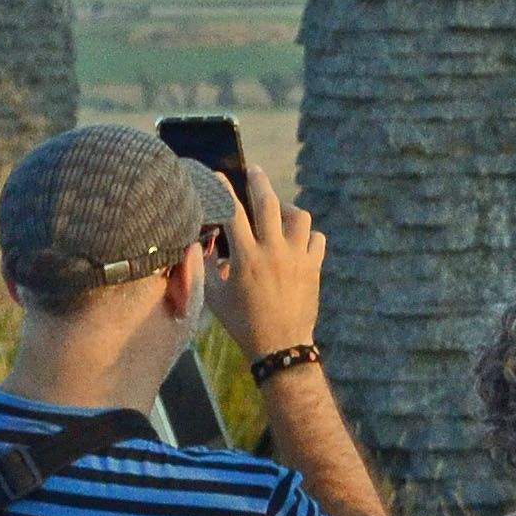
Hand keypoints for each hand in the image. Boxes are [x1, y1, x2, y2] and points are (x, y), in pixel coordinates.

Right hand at [208, 150, 326, 357]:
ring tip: (278, 212)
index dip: (223, 191)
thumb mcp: (214, 297)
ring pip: (300, 218)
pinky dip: (308, 235)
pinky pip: (317, 239)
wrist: (281, 345)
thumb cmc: (242, 322)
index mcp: (246, 257)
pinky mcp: (315, 267)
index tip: (217, 175)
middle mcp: (274, 251)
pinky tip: (298, 240)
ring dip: (288, 210)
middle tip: (254, 170)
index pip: (232, 214)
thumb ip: (204, 268)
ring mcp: (298, 258)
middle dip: (259, 181)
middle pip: (269, 203)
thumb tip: (198, 244)